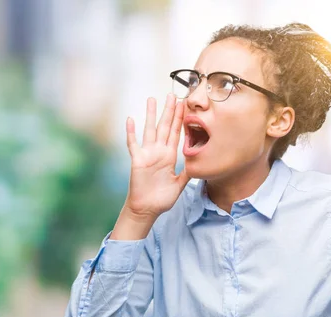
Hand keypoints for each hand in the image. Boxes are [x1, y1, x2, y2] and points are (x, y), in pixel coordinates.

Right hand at [123, 94, 188, 218]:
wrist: (147, 209)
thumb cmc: (162, 198)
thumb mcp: (180, 184)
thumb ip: (188, 173)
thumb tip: (200, 164)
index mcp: (170, 156)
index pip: (176, 133)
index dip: (180, 119)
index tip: (184, 105)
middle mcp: (159, 152)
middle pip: (164, 126)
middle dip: (169, 111)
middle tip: (173, 94)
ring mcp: (147, 154)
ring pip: (150, 130)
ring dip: (151, 115)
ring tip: (152, 99)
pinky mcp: (137, 160)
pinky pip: (133, 144)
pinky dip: (131, 132)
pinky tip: (130, 119)